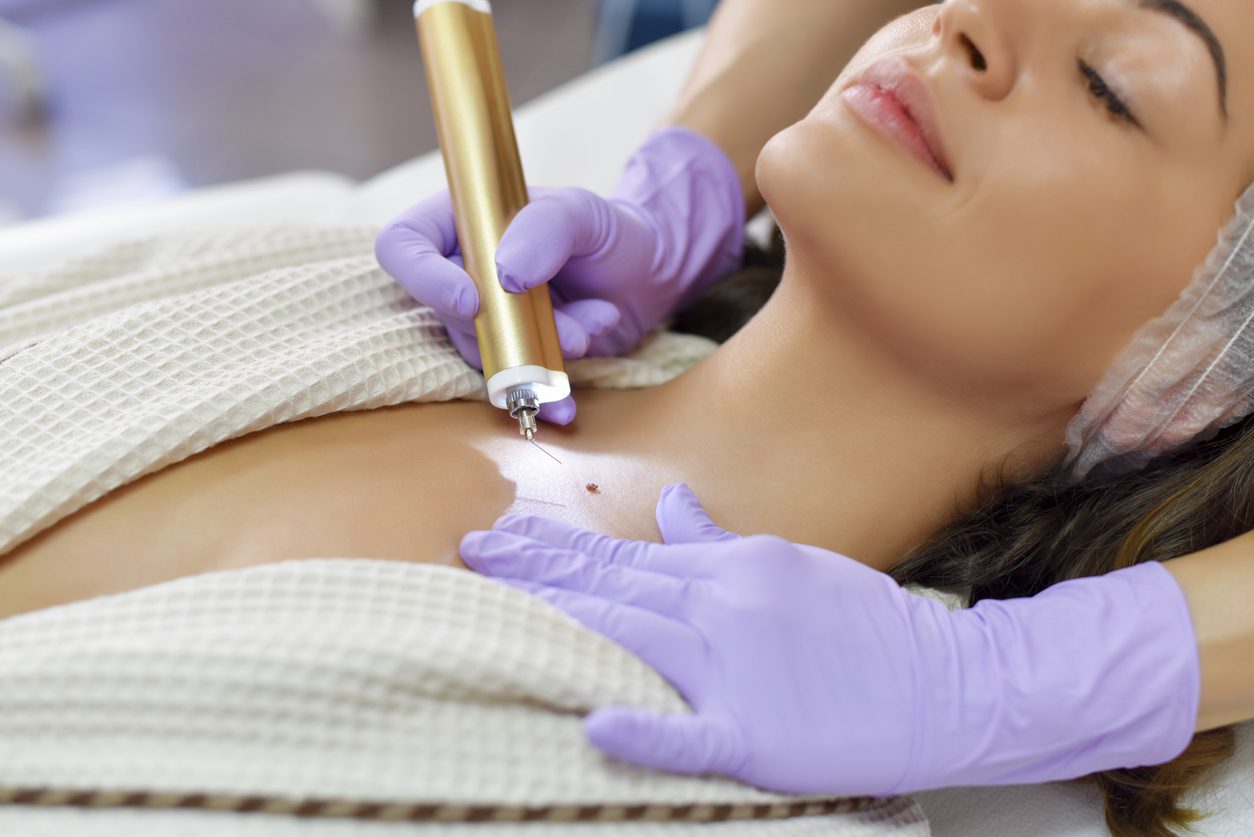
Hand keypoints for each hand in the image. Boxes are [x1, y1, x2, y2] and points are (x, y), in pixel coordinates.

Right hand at [375, 127, 744, 424]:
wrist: (649, 279)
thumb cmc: (610, 232)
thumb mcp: (585, 213)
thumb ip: (546, 228)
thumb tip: (504, 273)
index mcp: (463, 221)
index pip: (405, 245)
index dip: (425, 278)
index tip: (472, 303)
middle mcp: (463, 272)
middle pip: (447, 314)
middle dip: (510, 332)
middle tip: (571, 333)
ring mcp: (487, 319)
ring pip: (485, 354)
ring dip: (539, 359)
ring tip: (591, 333)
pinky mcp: (514, 356)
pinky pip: (513, 384)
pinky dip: (546, 393)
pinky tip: (571, 400)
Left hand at [460, 485, 1200, 795]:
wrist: (942, 680)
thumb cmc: (862, 627)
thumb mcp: (787, 562)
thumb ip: (718, 540)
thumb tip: (673, 508)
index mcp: (729, 568)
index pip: (623, 552)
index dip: (554, 545)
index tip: (498, 534)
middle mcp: (723, 605)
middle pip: (613, 585)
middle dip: (537, 569)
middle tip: (473, 553)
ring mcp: (738, 668)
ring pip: (634, 637)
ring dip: (563, 619)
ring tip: (496, 604)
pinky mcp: (758, 731)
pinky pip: (691, 731)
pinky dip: (644, 727)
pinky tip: (594, 723)